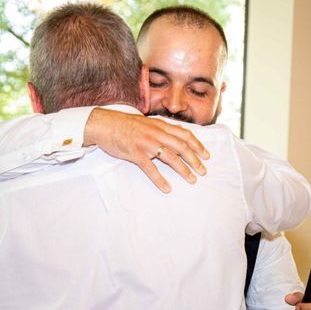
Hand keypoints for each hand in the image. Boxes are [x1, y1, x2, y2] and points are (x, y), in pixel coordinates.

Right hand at [84, 108, 209, 192]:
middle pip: (182, 147)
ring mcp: (146, 143)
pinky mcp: (135, 153)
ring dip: (183, 169)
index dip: (198, 145)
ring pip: (170, 157)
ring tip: (192, 179)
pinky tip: (167, 188)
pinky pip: (150, 168)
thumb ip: (163, 127)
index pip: (185, 134)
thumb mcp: (147, 121)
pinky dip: (160, 179)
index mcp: (160, 125)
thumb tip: (179, 131)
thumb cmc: (125, 124)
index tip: (206, 155)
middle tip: (203, 171)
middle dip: (195, 160)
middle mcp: (156, 133)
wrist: (103, 124)